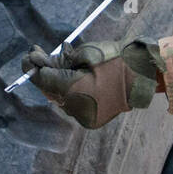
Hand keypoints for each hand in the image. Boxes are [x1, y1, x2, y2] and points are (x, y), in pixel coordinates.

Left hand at [21, 40, 161, 128]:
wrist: (143, 76)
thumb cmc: (116, 59)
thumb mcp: (86, 53)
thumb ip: (60, 60)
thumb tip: (39, 62)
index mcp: (75, 89)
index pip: (44, 80)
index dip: (33, 67)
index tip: (28, 56)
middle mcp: (77, 108)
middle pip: (49, 90)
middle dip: (43, 74)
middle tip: (38, 56)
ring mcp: (84, 117)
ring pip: (60, 99)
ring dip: (56, 83)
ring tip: (60, 64)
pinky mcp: (91, 121)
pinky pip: (72, 105)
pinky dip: (69, 93)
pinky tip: (72, 78)